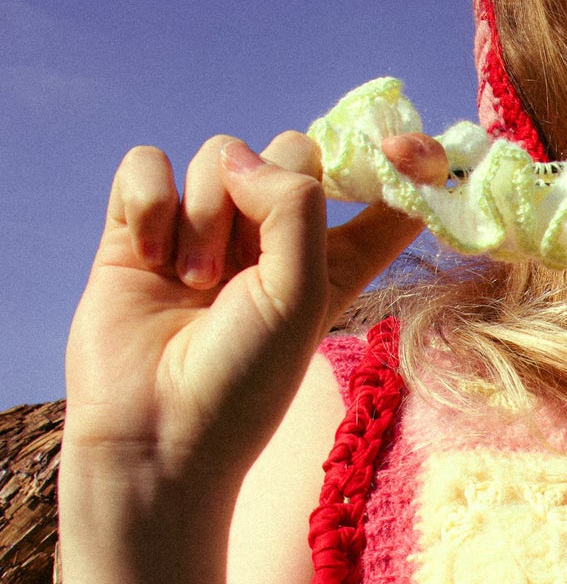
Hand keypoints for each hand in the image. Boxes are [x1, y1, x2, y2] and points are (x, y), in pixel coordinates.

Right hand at [63, 129, 427, 497]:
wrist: (154, 433)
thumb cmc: (242, 381)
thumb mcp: (300, 297)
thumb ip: (295, 209)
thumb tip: (244, 157)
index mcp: (333, 260)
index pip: (384, 194)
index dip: (406, 164)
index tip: (404, 150)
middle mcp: (273, 239)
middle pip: (292, 152)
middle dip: (272, 188)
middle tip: (245, 261)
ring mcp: (206, 228)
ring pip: (221, 154)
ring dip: (207, 213)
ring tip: (196, 282)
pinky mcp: (142, 227)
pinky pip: (149, 165)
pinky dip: (150, 200)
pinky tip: (151, 257)